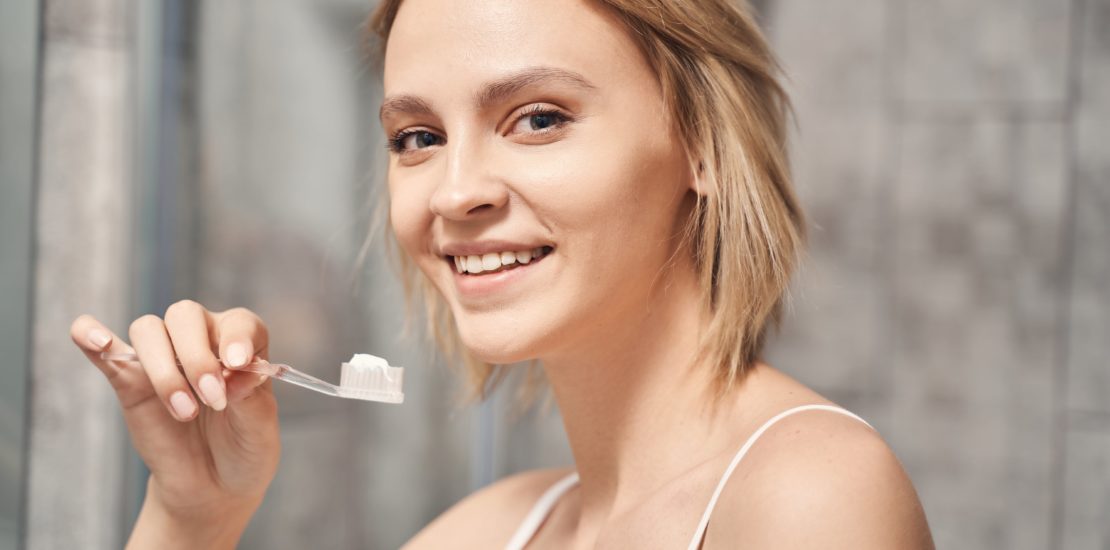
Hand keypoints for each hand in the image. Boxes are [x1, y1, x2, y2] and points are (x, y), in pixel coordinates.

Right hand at [69, 301, 280, 527]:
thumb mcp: (260, 430)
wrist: (212, 486)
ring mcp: (163, 358)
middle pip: (185, 316)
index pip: (238, 323)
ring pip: (148, 330)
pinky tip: (96, 340)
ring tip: (184, 412)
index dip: (237, 338)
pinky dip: (92, 335)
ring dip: (163, 369)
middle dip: (197, 357)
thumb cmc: (244, 448)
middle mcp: (201, 340)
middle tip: (213, 400)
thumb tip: (234, 370)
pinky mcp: (129, 381)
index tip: (237, 364)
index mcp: (242, 344)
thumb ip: (251, 397)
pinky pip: (104, 350)